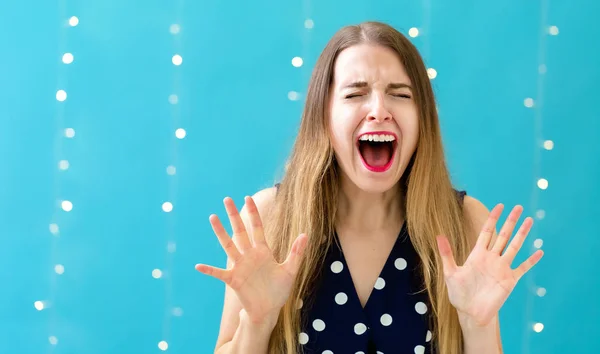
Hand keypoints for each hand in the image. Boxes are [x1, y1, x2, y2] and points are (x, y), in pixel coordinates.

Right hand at [195, 196, 307, 323]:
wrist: (269, 310)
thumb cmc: (278, 291)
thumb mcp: (290, 270)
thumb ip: (296, 252)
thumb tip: (305, 234)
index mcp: (263, 251)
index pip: (257, 228)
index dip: (253, 213)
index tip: (247, 198)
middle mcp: (249, 255)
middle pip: (240, 231)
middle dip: (234, 216)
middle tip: (226, 199)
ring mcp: (240, 266)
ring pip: (228, 246)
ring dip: (220, 233)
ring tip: (213, 217)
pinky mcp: (234, 280)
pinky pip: (219, 273)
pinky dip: (209, 270)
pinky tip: (198, 266)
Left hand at [436, 204, 543, 326]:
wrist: (471, 313)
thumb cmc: (459, 294)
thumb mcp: (450, 272)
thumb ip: (446, 254)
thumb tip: (438, 235)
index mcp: (478, 254)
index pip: (487, 232)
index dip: (493, 219)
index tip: (500, 206)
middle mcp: (492, 258)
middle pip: (503, 235)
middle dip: (511, 221)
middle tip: (518, 207)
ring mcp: (502, 268)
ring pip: (515, 247)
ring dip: (522, 234)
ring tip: (530, 221)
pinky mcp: (510, 280)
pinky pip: (523, 268)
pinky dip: (531, 260)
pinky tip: (539, 251)